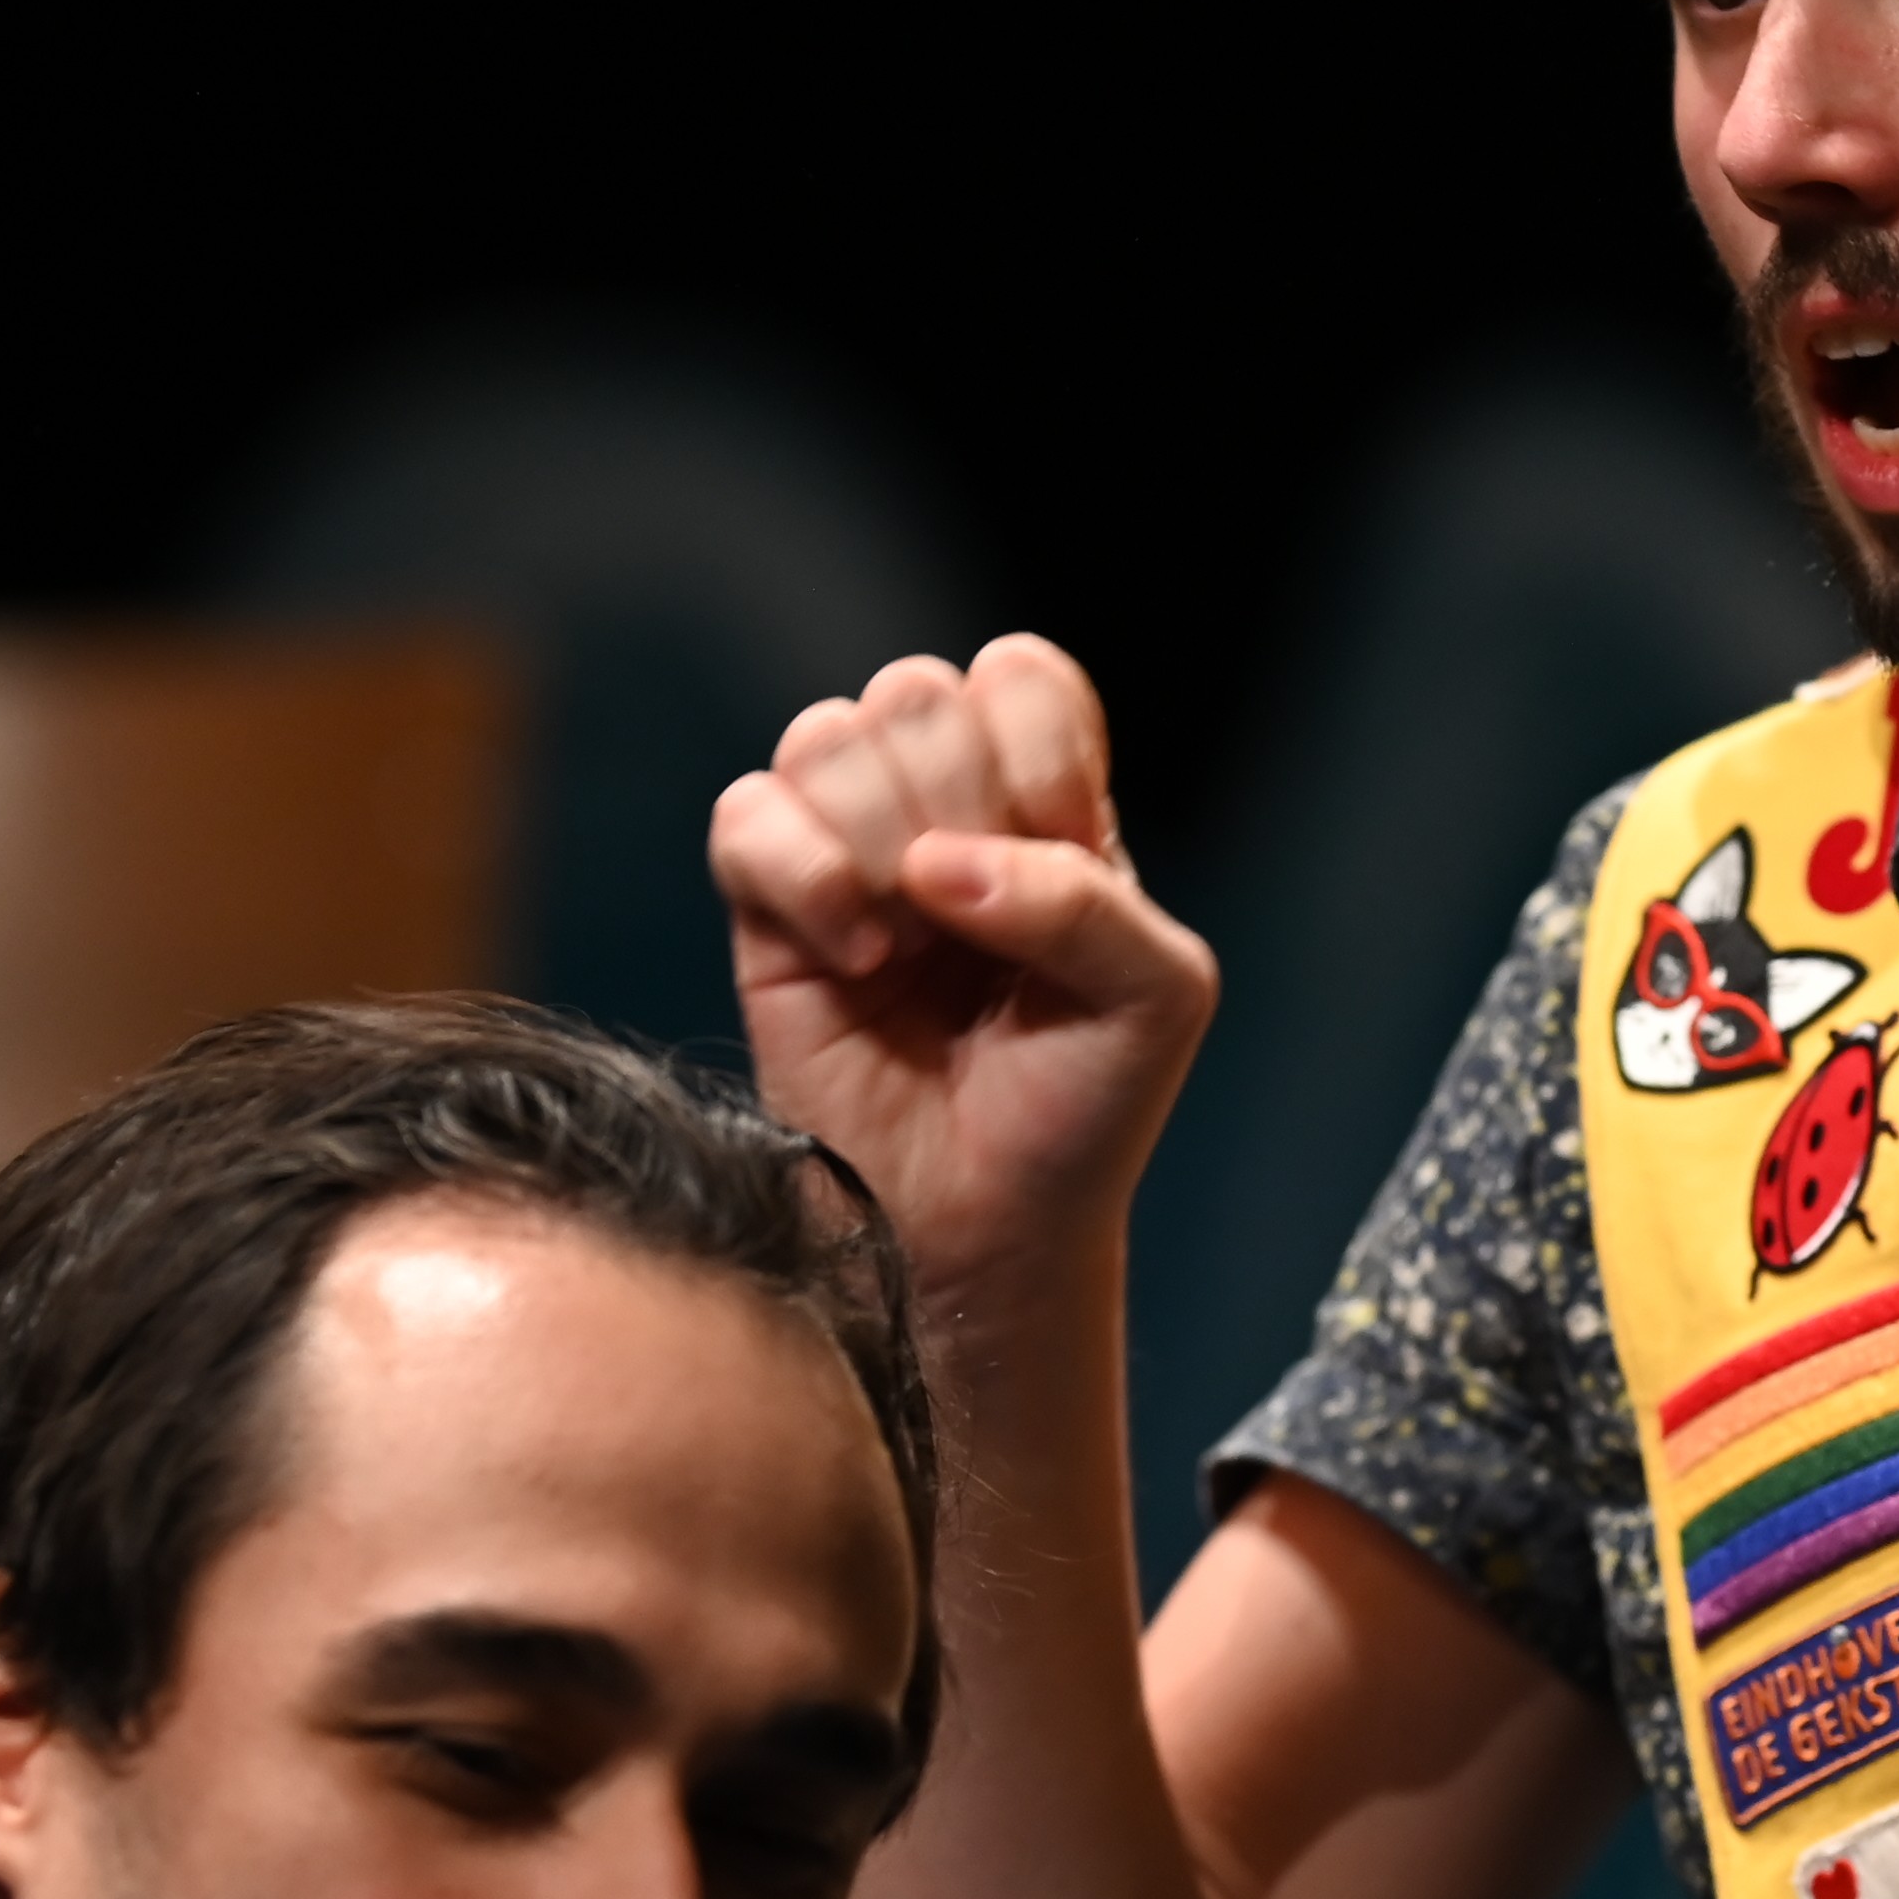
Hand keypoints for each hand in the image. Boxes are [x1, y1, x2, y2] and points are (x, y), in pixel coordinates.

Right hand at [711, 635, 1220, 1309]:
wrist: (988, 1223)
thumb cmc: (1082, 1107)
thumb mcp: (1154, 996)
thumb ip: (1082, 903)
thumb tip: (939, 864)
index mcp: (1044, 801)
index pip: (1020, 675)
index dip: (1037, 751)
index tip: (1061, 854)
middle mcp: (942, 807)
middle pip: (916, 694)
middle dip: (959, 801)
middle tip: (976, 919)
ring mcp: (847, 851)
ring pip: (824, 737)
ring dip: (875, 837)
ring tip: (907, 944)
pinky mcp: (766, 912)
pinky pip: (745, 815)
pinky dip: (799, 873)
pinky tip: (856, 954)